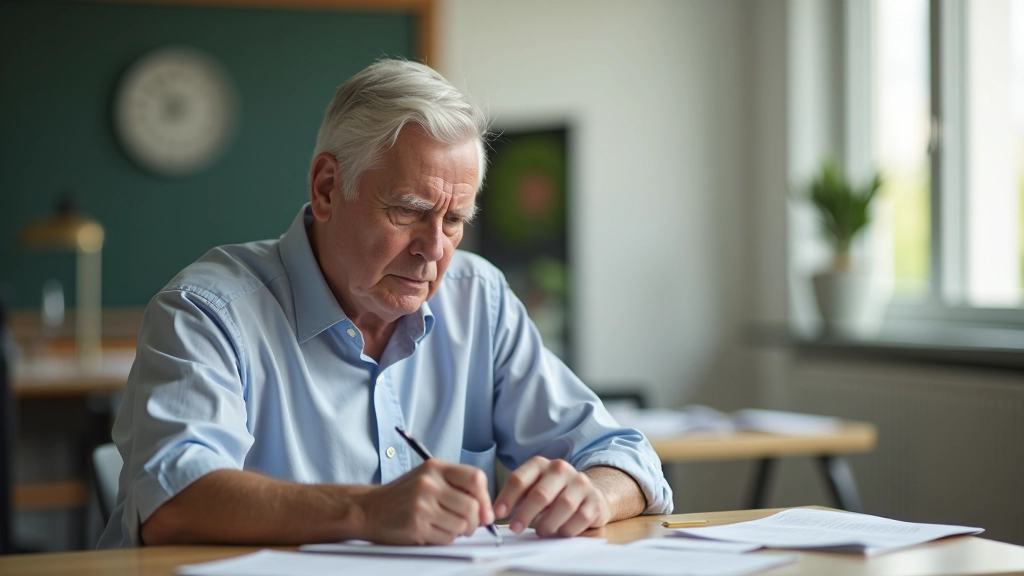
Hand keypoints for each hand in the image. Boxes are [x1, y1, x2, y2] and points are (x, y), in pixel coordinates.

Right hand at [358, 459, 493, 544]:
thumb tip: (487, 510)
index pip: (475, 478)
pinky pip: (447, 538)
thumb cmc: (404, 495)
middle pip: (472, 506)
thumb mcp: (428, 478)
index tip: (485, 510)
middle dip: (476, 521)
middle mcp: (429, 483)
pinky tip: (434, 531)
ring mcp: (422, 505)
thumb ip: (456, 486)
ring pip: (462, 525)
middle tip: (469, 525)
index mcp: (435, 467)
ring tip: (447, 526)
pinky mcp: (416, 525)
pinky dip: (446, 538)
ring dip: (459, 531)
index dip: (485, 497)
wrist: (369, 509)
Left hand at [493, 457, 610, 537]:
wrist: (588, 492)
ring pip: (563, 505)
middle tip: (515, 528)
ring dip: (548, 523)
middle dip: (525, 514)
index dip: (506, 498)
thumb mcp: (533, 487)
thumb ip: (516, 497)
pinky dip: (568, 528)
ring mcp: (580, 483)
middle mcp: (561, 469)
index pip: (519, 479)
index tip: (497, 514)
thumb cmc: (553, 492)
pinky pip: (580, 517)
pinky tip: (560, 531)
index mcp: (540, 464)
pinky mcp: (594, 500)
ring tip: (540, 531)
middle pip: (540, 493)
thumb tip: (493, 513)